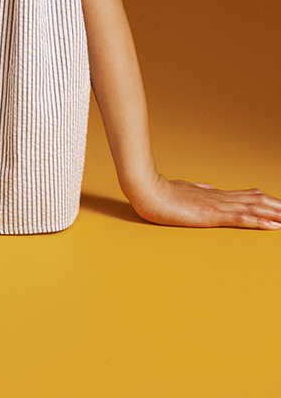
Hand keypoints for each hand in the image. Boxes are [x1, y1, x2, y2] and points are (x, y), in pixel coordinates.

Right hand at [128, 174, 280, 229]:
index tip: (278, 203)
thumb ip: (198, 191)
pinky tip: (273, 225)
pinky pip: (240, 219)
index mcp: (212, 194)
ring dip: (274, 213)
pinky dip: (259, 221)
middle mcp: (219, 198)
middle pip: (255, 201)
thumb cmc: (160, 192)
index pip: (245, 196)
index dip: (264, 200)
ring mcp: (216, 206)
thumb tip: (209, 189)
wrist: (146, 189)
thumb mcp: (183, 191)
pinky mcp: (211, 215)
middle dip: (276, 206)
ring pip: (253, 208)